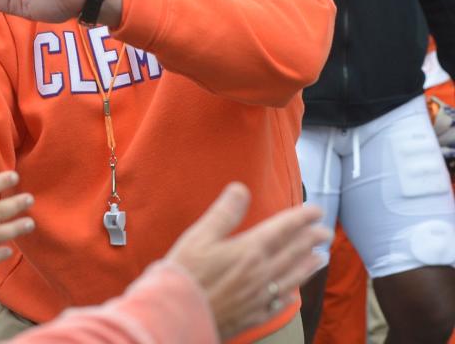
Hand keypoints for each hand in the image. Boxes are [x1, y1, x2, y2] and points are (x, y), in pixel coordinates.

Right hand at [165, 183, 329, 339]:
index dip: (301, 218)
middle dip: (311, 240)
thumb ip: (224, 213)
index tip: (316, 210)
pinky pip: (280, 303)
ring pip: (292, 278)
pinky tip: (294, 293)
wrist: (178, 315)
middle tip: (326, 231)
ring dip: (309, 265)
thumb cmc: (185, 273)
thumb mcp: (199, 236)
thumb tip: (241, 189)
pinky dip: (291, 294)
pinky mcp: (253, 315)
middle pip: (293, 253)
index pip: (282, 229)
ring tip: (321, 257)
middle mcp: (261, 274)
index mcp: (249, 251)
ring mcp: (259, 296)